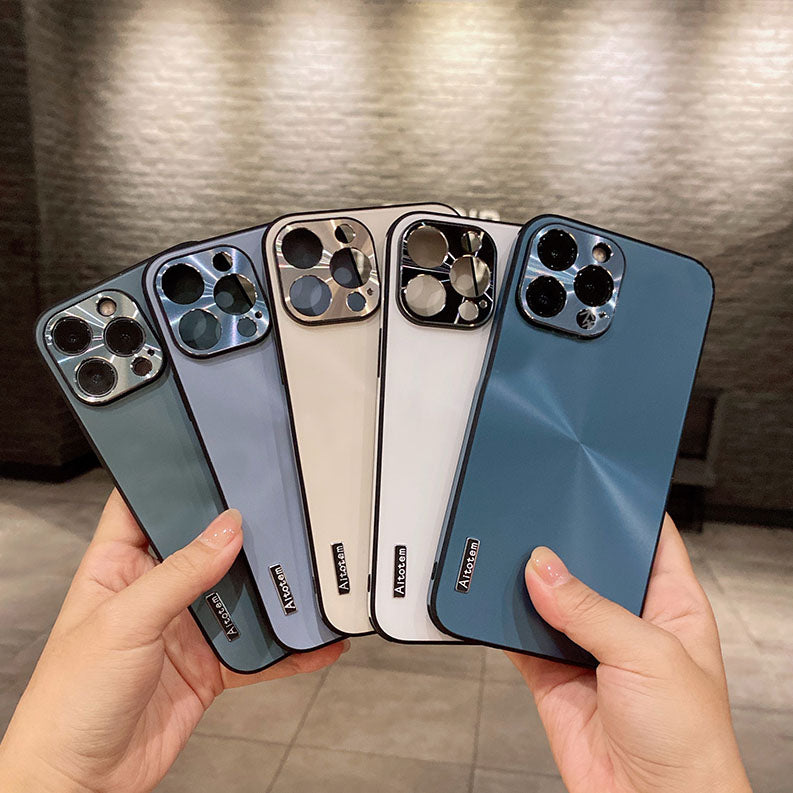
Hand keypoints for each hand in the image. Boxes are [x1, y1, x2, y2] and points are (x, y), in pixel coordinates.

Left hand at [0, 490, 345, 792]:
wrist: (82, 782)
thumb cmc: (68, 703)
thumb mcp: (124, 623)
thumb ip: (180, 574)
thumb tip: (227, 530)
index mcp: (118, 568)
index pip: (143, 505)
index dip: (173, 481)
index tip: (213, 461)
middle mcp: (153, 593)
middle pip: (204, 547)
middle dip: (240, 535)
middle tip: (277, 515)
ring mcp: (184, 629)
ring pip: (238, 596)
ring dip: (270, 591)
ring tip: (303, 573)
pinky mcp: (208, 667)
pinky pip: (257, 651)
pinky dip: (286, 649)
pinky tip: (312, 642)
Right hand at [510, 515, 751, 792]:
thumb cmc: (689, 743)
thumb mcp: (649, 657)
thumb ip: (591, 608)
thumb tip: (543, 569)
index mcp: (670, 605)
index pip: (649, 538)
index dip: (625, 509)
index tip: (595, 480)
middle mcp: (628, 622)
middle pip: (589, 563)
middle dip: (563, 544)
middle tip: (538, 520)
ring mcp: (588, 648)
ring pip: (549, 598)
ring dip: (527, 583)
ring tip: (508, 557)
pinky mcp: (553, 675)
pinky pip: (520, 637)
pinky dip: (502, 621)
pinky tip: (493, 602)